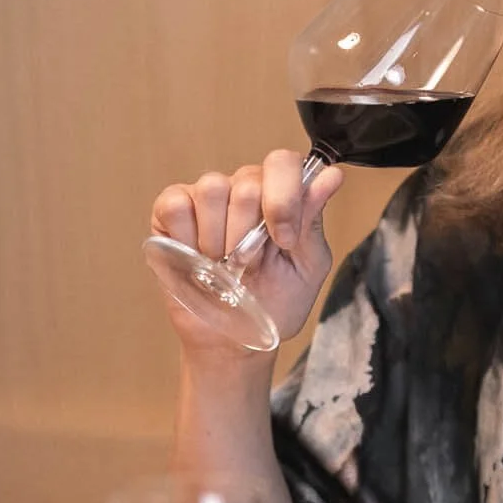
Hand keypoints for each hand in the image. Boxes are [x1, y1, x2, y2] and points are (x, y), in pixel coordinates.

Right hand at [150, 149, 345, 349]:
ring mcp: (206, 198)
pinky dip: (186, 236)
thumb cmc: (273, 303)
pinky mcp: (171, 213)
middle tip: (248, 264)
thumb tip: (331, 176)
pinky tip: (195, 256)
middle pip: (248, 183)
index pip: (283, 162)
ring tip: (220, 263)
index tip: (284, 240)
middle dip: (250, 235)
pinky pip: (175, 203)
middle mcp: (244, 188)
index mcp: (281, 195)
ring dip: (218, 238)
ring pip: (212, 187)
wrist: (232, 340)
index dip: (283, 199)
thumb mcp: (306, 266)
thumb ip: (313, 220)